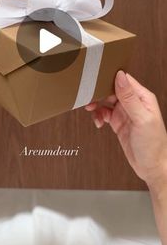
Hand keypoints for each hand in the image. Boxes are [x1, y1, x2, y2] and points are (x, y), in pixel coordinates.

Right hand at [85, 71, 166, 188]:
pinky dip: (98, 116)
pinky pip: (104, 113)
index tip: (96, 81)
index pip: (124, 79)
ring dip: (97, 104)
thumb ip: (129, 98)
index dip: (109, 78)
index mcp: (142, 97)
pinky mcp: (118, 122)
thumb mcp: (141, 119)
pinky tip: (99, 122)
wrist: (152, 167)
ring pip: (106, 101)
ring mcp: (125, 112)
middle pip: (112, 89)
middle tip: (89, 99)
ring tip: (91, 110)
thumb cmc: (154, 145)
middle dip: (99, 93)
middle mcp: (134, 102)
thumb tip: (120, 77)